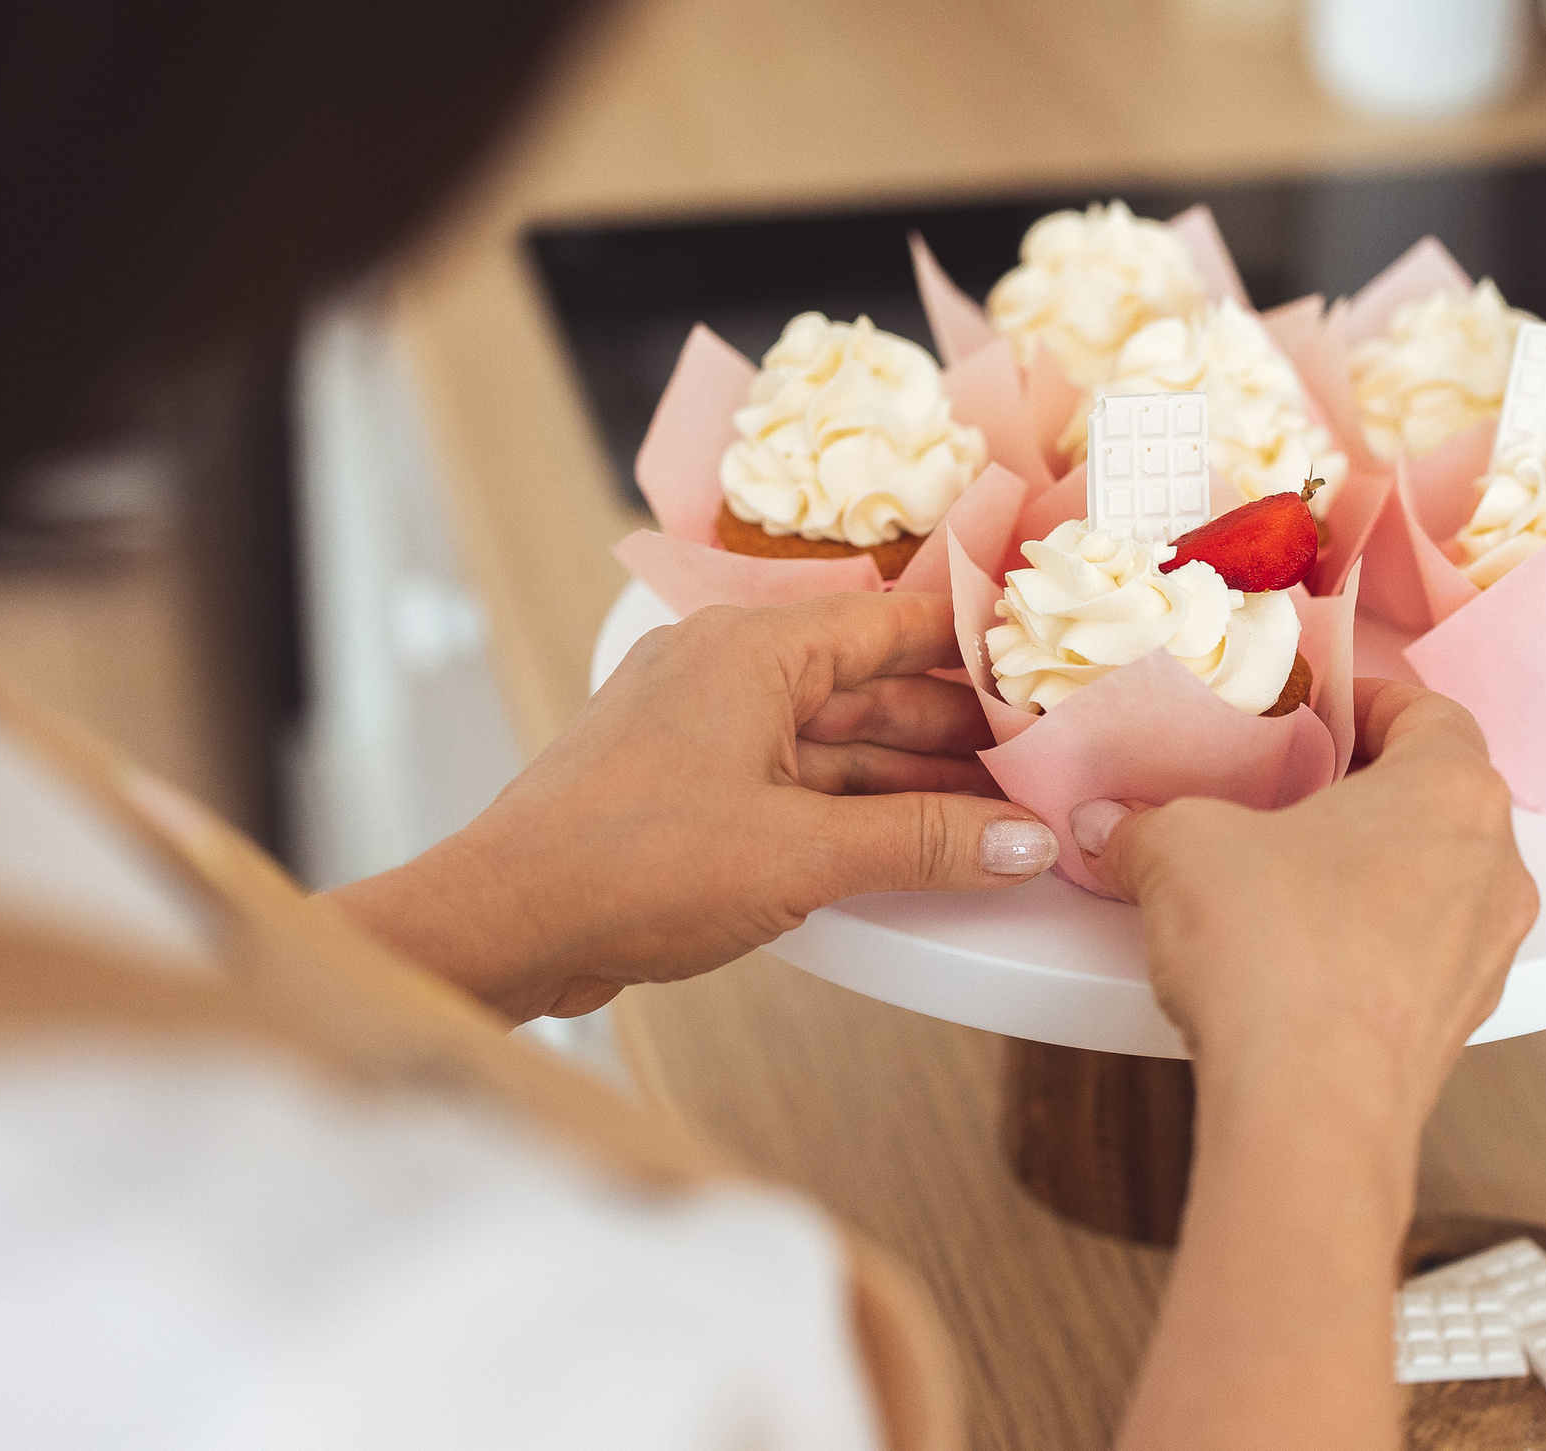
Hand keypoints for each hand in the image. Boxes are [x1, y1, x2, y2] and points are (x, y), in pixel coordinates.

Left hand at [328, 592, 1056, 1020]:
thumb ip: (923, 844)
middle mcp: (726, 670)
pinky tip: (911, 845)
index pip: (893, 622)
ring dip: (909, 779)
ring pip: (833, 740)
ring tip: (996, 815)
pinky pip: (793, 779)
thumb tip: (1022, 842)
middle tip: (1040, 764)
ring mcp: (700, 728)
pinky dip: (853, 809)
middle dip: (955, 731)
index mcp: (753, 649)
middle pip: (869, 685)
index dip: (976, 646)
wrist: (501, 923)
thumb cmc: (627, 863)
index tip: (1044, 667)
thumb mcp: (801, 853)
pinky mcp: (683, 785)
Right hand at [1092, 679, 1536, 1450]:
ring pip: (1434, 882)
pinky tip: (1293, 957)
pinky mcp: (1457, 1026)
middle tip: (1284, 792)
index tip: (1313, 710)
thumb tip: (1109, 826)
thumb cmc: (1275, 953)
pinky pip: (1417, 956)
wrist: (1309, 1112)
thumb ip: (1145, 821)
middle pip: (1436, 798)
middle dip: (1361, 791)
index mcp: (1453, 789)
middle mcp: (1494, 867)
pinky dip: (1367, 944)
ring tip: (1280, 878)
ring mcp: (1485, 954)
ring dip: (1368, 872)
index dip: (1365, 701)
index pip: (1428, 710)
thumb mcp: (1180, 847)